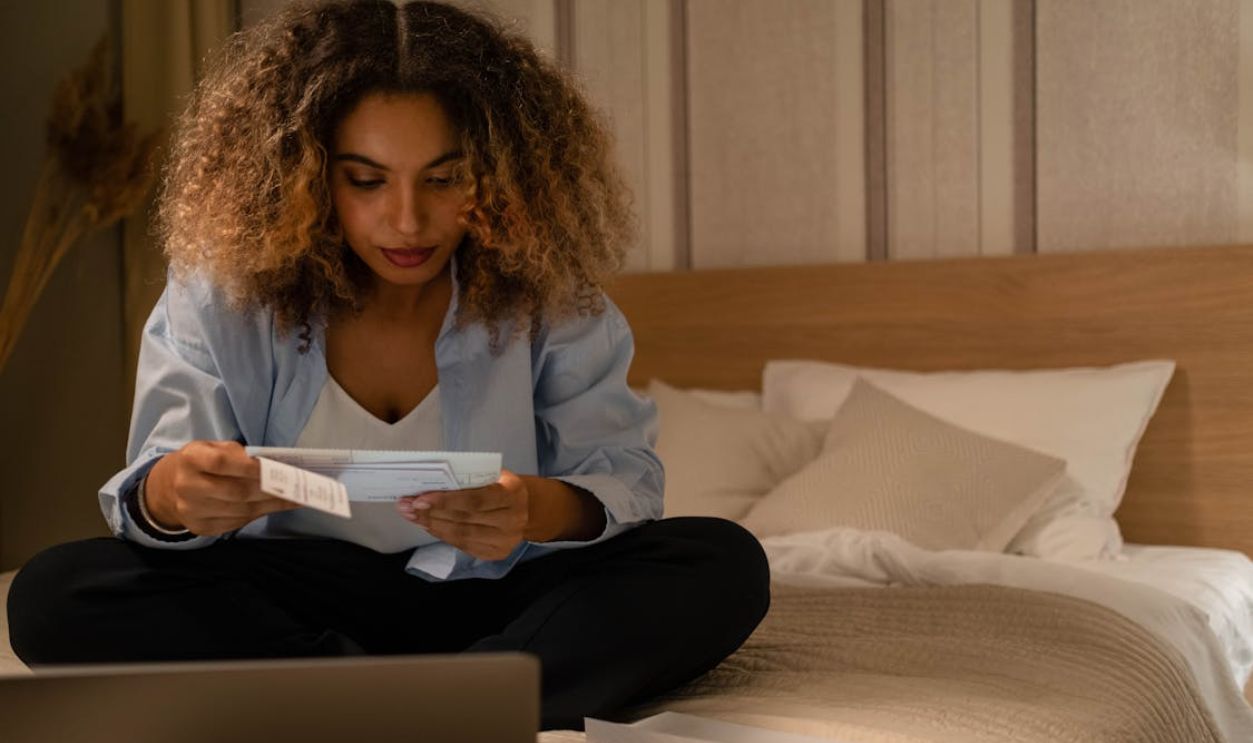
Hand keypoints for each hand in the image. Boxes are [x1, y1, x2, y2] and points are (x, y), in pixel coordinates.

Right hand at [145, 440, 300, 535]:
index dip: (250, 467)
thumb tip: (273, 465)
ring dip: (271, 504)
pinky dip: (260, 514)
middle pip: (236, 491)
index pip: (221, 463)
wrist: (169, 487)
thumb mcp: (213, 447)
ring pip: (241, 510)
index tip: (276, 467)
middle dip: (269, 489)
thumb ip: (238, 454)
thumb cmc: (201, 462)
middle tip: (296, 486)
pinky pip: (237, 523)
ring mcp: (192, 511)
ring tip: (294, 497)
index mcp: (190, 459)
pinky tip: (276, 506)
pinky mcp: (201, 527)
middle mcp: (187, 486)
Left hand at [396, 469, 529, 560]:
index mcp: (512, 494)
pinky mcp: (495, 554)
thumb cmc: (502, 486)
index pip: (474, 500)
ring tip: (411, 516)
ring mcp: (505, 541)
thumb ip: (468, 480)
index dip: (445, 501)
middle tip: (406, 506)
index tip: (419, 499)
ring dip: (432, 525)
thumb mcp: (493, 475)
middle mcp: (512, 520)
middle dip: (431, 513)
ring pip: (461, 535)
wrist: (528, 509)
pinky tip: (428, 525)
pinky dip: (442, 535)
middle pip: (464, 519)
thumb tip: (430, 485)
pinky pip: (463, 545)